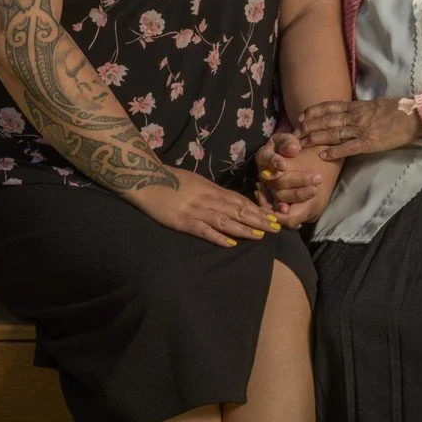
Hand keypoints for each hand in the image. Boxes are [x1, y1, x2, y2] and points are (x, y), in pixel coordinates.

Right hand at [127, 166, 280, 247]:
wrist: (146, 178)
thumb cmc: (170, 179)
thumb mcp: (196, 181)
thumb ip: (211, 191)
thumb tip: (228, 200)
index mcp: (212, 189)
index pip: (239, 201)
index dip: (257, 210)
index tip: (272, 217)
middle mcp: (208, 199)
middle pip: (238, 210)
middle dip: (258, 220)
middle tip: (275, 228)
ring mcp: (196, 210)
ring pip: (225, 220)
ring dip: (244, 229)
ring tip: (260, 236)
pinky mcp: (183, 221)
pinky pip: (204, 230)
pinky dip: (218, 237)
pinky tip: (230, 243)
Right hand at [254, 131, 326, 227]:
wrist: (294, 157)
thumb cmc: (290, 146)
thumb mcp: (289, 140)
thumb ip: (288, 142)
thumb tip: (293, 149)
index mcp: (264, 156)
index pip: (267, 159)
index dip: (274, 162)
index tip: (284, 166)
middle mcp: (265, 174)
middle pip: (277, 181)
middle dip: (297, 180)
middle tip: (317, 178)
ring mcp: (269, 188)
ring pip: (280, 195)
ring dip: (298, 194)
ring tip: (315, 190)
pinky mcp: (276, 199)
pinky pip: (279, 208)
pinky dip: (286, 211)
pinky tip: (293, 211)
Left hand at [297, 97, 421, 159]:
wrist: (413, 116)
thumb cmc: (397, 110)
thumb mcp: (375, 103)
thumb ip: (360, 108)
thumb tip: (349, 109)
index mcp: (357, 106)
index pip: (330, 107)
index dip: (314, 111)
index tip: (301, 115)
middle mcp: (355, 116)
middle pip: (326, 120)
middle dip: (308, 126)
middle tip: (294, 132)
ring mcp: (361, 129)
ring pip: (332, 133)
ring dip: (315, 138)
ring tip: (301, 143)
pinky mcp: (369, 143)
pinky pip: (347, 148)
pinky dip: (334, 151)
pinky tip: (322, 155)